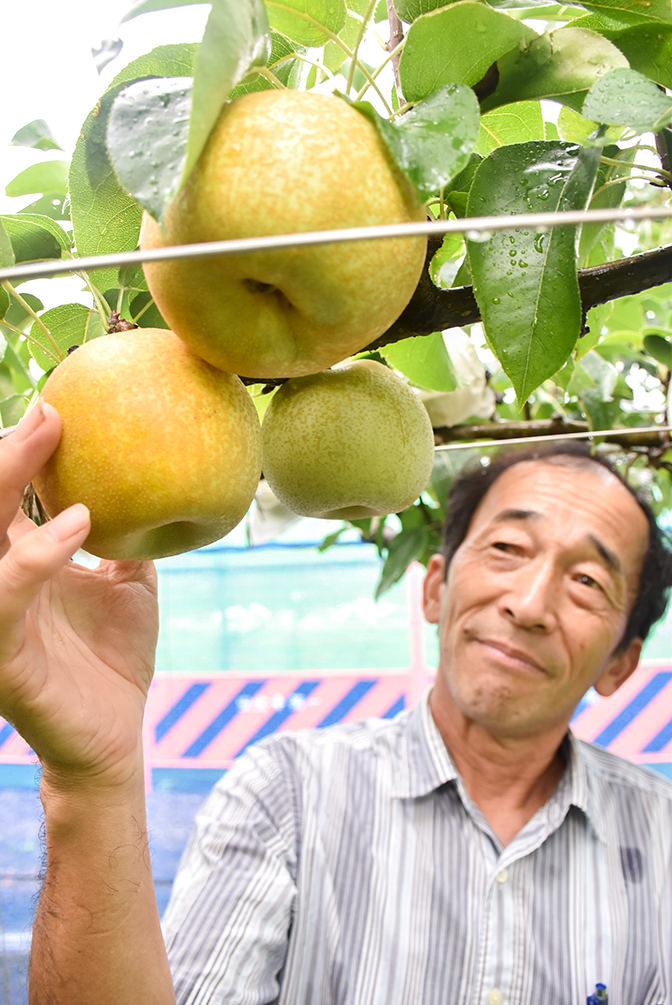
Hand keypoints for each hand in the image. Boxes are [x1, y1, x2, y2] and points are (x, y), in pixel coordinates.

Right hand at [0, 402, 158, 788]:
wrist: (114, 735)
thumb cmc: (115, 658)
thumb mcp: (127, 585)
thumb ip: (127, 539)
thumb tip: (156, 485)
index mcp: (19, 563)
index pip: (4, 496)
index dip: (21, 451)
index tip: (59, 405)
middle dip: (5, 452)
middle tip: (48, 410)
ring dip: (5, 481)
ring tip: (46, 438)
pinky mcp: (2, 654)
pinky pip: (8, 593)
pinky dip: (39, 553)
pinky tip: (81, 523)